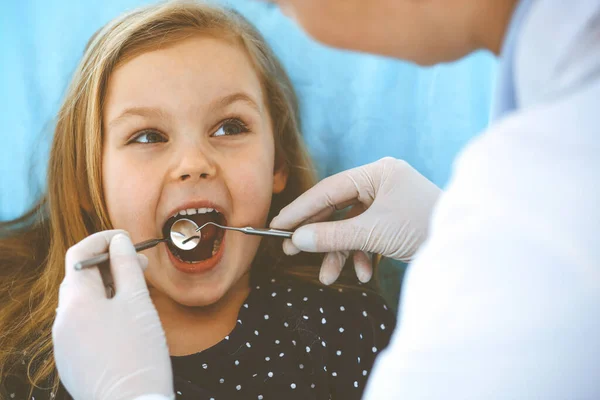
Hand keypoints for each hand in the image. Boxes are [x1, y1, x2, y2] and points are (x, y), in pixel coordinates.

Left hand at [53, 230, 173, 399]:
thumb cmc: (138, 352)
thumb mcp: (137, 302)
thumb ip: (127, 266)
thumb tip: (119, 241)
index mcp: (75, 302)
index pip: (79, 255)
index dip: (102, 240)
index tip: (126, 239)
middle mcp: (63, 321)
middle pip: (81, 279)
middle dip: (109, 266)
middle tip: (139, 264)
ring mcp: (65, 343)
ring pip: (84, 303)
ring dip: (107, 290)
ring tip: (136, 294)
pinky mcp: (72, 360)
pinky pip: (84, 326)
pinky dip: (102, 313)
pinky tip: (126, 322)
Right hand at [270, 157, 440, 284]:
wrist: (467, 248)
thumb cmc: (425, 229)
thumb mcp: (375, 232)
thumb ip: (334, 236)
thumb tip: (298, 239)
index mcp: (377, 173)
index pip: (329, 189)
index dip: (302, 209)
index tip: (278, 224)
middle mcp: (380, 183)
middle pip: (337, 208)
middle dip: (319, 235)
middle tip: (291, 250)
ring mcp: (387, 202)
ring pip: (351, 227)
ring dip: (340, 253)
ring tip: (329, 277)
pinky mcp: (393, 222)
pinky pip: (367, 236)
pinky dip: (363, 255)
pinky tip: (366, 274)